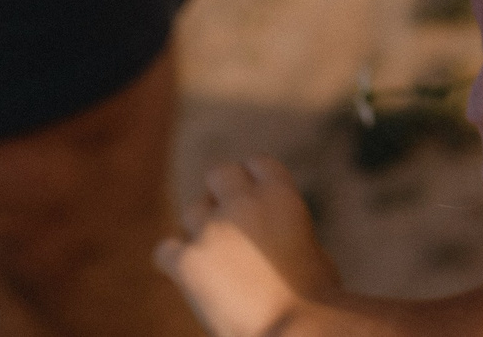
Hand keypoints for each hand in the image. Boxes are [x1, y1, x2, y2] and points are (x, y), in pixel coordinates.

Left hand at [155, 157, 342, 336]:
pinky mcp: (187, 262)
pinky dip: (174, 261)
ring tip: (216, 262)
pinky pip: (166, 250)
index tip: (250, 198)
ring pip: (191, 211)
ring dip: (200, 230)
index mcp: (281, 194)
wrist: (296, 332)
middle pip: (219, 173)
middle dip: (221, 194)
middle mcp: (243, 203)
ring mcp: (212, 230)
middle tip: (228, 223)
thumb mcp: (315, 251)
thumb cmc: (317, 304)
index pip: (257, 163)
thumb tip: (272, 235)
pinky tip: (188, 278)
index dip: (253, 180)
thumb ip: (288, 230)